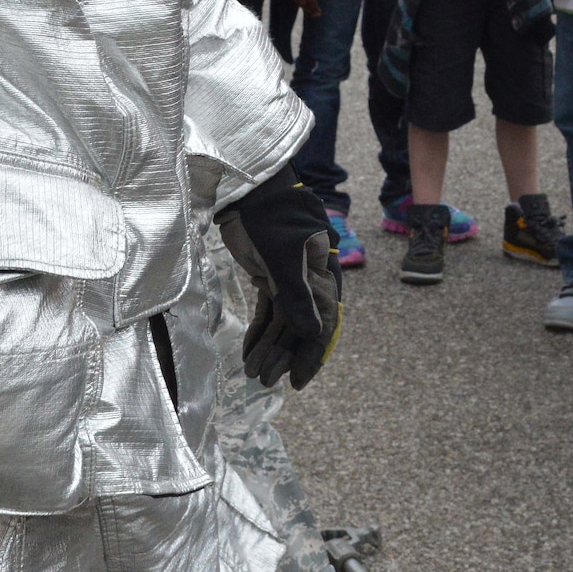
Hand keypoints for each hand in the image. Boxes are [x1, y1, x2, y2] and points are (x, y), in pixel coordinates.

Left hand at [215, 170, 342, 388]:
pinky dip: (260, 330)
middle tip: (264, 380)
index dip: (312, 354)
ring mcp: (290, 279)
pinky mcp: (270, 276)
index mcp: (324, 275)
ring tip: (252, 372)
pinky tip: (248, 350)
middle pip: (302, 327)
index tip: (297, 381)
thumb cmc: (271, 218)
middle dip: (283, 355)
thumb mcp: (283, 257)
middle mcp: (312, 281)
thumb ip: (297, 296)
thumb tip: (314, 334)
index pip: (324, 323)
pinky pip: (269, 311)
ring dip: (269, 347)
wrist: (249, 191)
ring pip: (283, 322)